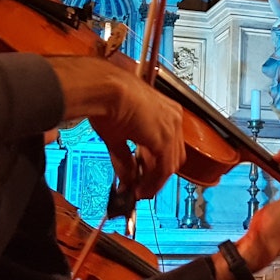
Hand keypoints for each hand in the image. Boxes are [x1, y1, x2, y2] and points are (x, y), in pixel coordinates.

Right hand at [47, 56, 185, 198]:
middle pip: (173, 156)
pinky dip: (153, 181)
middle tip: (142, 187)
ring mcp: (171, 127)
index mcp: (165, 111)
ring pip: (170, 164)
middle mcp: (173, 118)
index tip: (145, 177)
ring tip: (139, 190)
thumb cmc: (107, 98)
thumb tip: (127, 176)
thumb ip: (124, 158)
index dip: (156, 165)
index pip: (168, 145)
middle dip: (156, 175)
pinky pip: (164, 167)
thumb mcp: (117, 134)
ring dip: (154, 180)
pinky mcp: (164, 138)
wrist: (105, 89)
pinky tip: (141, 188)